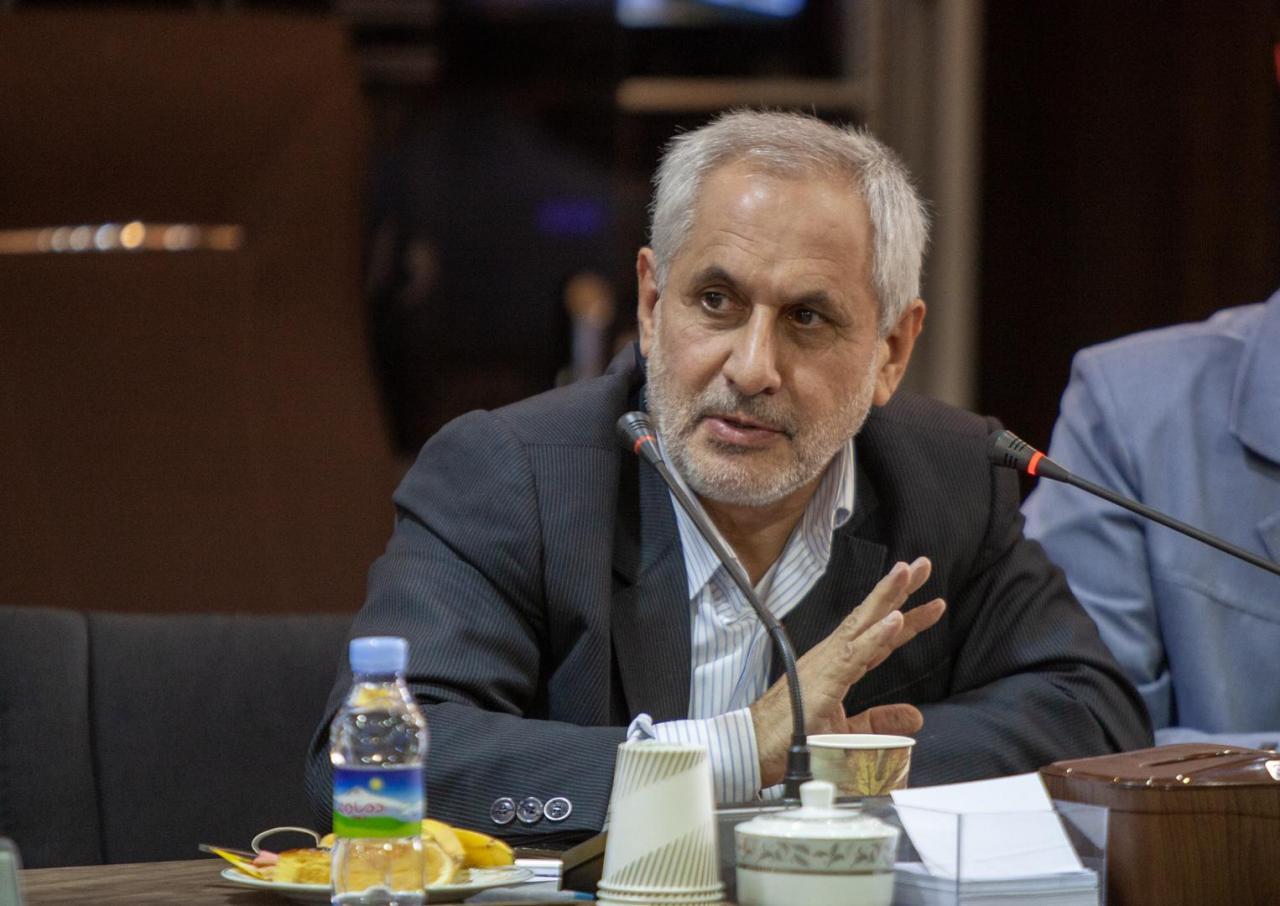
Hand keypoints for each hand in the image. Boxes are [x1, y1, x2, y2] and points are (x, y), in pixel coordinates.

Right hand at [749, 557, 945, 786]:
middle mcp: (832, 656)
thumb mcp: (848, 732)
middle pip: (871, 618)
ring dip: (887, 597)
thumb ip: (880, 720)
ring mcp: (827, 663)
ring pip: (862, 624)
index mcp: (839, 665)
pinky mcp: (824, 678)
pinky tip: (894, 619)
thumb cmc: (792, 736)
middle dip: (899, 590)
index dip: (905, 617)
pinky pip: (855, 653)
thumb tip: (915, 716)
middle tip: (922, 565)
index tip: (930, 602)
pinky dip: (875, 634)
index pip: (877, 635)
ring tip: (906, 573)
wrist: (755, 746)